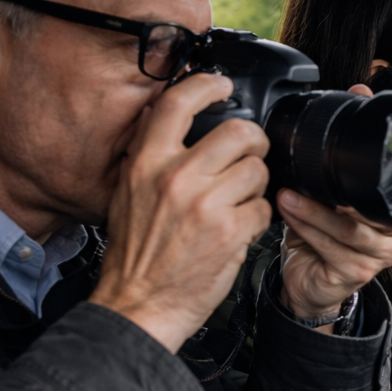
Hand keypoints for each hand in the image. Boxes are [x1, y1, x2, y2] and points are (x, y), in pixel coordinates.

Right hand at [90, 73, 271, 352]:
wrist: (139, 304)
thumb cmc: (136, 254)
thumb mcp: (128, 194)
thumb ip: (149, 155)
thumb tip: (163, 116)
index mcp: (146, 163)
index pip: (177, 103)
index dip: (206, 85)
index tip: (221, 85)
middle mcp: (175, 178)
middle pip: (238, 132)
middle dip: (253, 143)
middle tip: (250, 155)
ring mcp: (205, 204)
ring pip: (257, 170)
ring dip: (256, 186)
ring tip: (238, 202)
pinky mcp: (230, 231)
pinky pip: (263, 207)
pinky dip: (258, 218)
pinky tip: (239, 228)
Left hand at [274, 85, 391, 328]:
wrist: (308, 283)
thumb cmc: (319, 235)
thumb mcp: (331, 188)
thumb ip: (344, 150)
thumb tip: (361, 89)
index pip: (389, 184)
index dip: (369, 165)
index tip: (344, 148)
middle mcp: (391, 235)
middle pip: (369, 208)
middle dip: (333, 192)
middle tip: (300, 178)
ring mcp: (376, 258)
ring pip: (347, 229)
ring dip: (312, 211)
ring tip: (286, 195)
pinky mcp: (355, 275)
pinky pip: (331, 249)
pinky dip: (307, 229)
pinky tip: (288, 216)